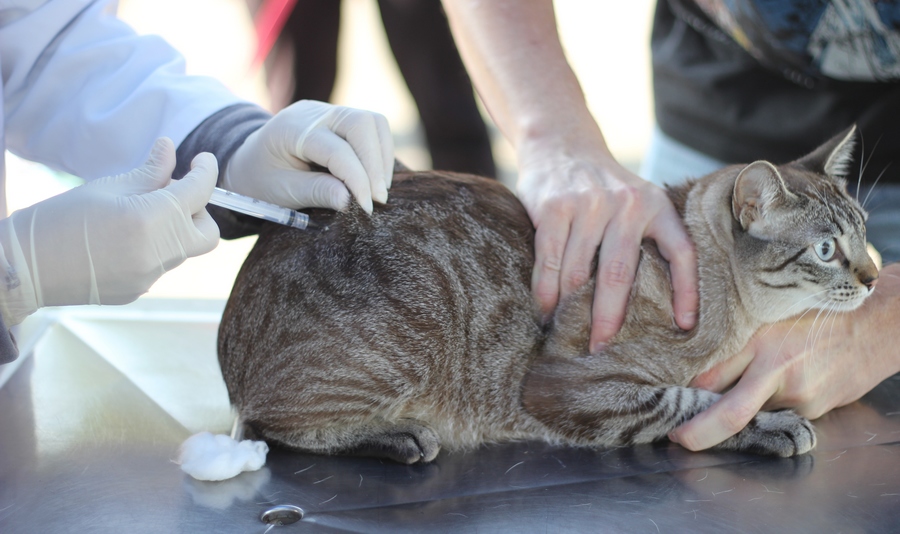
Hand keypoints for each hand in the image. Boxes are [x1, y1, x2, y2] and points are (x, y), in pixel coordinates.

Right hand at [0, 138, 218, 324]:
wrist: (25, 268)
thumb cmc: (59, 219)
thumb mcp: (107, 187)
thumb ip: (149, 172)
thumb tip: (170, 149)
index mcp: (150, 220)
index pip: (199, 192)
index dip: (206, 171)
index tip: (202, 160)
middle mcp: (158, 253)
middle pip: (207, 232)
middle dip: (198, 210)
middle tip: (172, 193)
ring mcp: (150, 277)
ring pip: (183, 248)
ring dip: (173, 228)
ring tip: (137, 213)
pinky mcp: (139, 291)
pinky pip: (160, 264)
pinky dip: (153, 247)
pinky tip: (122, 239)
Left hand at [223, 100, 393, 213]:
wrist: (249, 162)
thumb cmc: (262, 179)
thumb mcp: (282, 191)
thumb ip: (316, 192)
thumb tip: (350, 200)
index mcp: (292, 129)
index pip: (337, 150)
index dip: (357, 180)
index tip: (367, 208)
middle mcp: (314, 113)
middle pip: (362, 124)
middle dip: (375, 164)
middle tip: (377, 199)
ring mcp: (330, 112)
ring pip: (373, 123)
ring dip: (381, 158)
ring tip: (377, 191)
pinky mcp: (341, 120)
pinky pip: (373, 129)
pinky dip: (380, 154)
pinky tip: (373, 180)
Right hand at [517, 132, 698, 350]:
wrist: (560, 142)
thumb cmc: (602, 186)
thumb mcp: (636, 200)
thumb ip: (645, 237)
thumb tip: (657, 305)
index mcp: (655, 205)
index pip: (681, 252)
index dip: (686, 292)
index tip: (685, 327)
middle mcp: (626, 204)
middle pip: (619, 275)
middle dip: (608, 319)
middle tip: (600, 349)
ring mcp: (588, 204)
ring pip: (577, 273)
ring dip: (568, 310)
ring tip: (565, 335)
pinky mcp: (554, 207)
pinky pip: (549, 261)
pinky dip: (545, 292)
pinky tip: (544, 311)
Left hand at [669, 263, 899, 450]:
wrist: (877, 326)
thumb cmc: (818, 312)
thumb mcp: (769, 312)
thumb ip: (736, 334)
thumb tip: (697, 359)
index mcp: (762, 341)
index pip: (711, 375)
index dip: (686, 392)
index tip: (668, 400)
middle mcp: (778, 372)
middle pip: (730, 413)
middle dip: (699, 433)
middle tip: (677, 438)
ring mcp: (798, 396)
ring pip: (753, 414)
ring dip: (736, 413)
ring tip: (724, 403)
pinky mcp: (813, 411)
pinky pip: (777, 414)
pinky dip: (765, 408)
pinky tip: (770, 391)